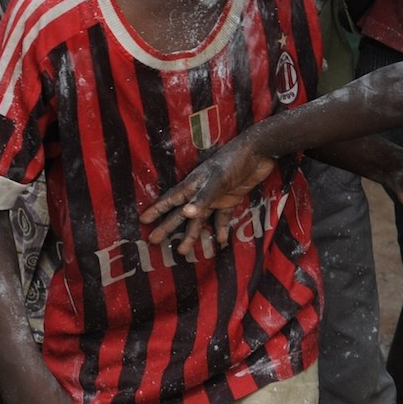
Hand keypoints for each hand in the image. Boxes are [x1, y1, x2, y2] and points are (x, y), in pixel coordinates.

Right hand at [138, 136, 275, 246]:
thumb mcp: (218, 179)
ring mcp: (216, 196)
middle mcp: (201, 192)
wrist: (260, 152)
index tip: (143, 220)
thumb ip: (203, 197)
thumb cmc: (234, 161)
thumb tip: (186, 213)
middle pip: (181, 213)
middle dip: (168, 227)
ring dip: (193, 234)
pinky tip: (219, 240)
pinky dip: (220, 228)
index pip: (170, 199)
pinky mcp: (232, 199)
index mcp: (193, 184)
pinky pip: (222, 217)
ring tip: (183, 251)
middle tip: (154, 242)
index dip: (157, 209)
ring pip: (200, 219)